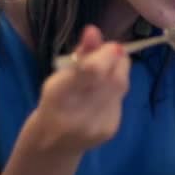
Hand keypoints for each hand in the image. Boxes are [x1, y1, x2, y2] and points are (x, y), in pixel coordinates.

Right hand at [31, 25, 130, 152]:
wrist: (53, 144)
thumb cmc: (53, 103)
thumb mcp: (59, 76)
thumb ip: (79, 54)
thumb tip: (93, 30)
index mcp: (59, 96)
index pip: (92, 71)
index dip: (107, 54)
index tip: (110, 45)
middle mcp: (80, 114)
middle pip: (114, 78)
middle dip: (118, 60)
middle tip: (111, 53)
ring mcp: (98, 124)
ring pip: (121, 87)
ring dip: (119, 73)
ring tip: (107, 71)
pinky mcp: (111, 129)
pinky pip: (121, 99)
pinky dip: (117, 90)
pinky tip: (106, 92)